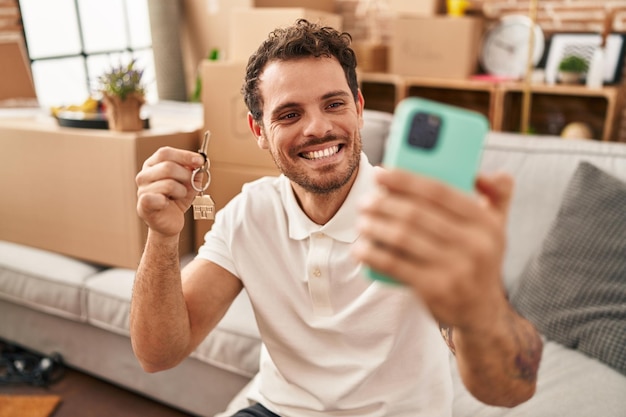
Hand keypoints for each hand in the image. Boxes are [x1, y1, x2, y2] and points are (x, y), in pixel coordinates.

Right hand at [136, 147, 204, 237]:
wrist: (170, 221)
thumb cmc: (177, 200)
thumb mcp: (189, 183)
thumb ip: (193, 171)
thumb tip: (198, 163)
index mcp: (153, 165)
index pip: (165, 153)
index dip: (184, 155)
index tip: (200, 160)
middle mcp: (144, 175)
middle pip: (168, 166)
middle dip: (186, 176)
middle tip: (191, 184)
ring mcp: (142, 190)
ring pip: (168, 184)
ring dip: (181, 191)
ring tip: (179, 196)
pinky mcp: (143, 205)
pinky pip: (158, 198)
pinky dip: (168, 201)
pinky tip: (167, 203)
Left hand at [353, 168, 513, 330]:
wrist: (482, 312)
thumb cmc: (481, 259)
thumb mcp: (498, 226)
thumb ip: (497, 193)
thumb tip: (479, 172)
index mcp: (486, 222)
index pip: (439, 191)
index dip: (406, 180)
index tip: (381, 173)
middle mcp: (475, 245)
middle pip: (417, 214)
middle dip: (384, 204)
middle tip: (365, 200)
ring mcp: (456, 269)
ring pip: (403, 238)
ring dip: (375, 227)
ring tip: (361, 221)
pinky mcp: (436, 290)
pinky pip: (396, 265)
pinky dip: (374, 255)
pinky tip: (361, 248)